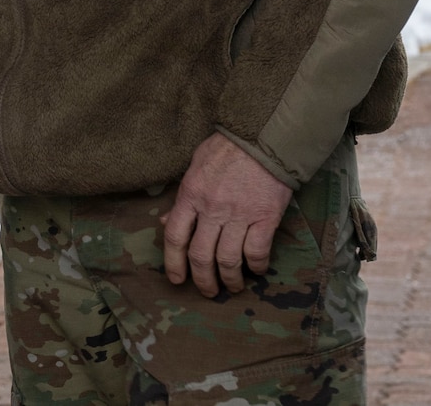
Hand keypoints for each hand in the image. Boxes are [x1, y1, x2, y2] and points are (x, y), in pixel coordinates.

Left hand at [162, 133, 291, 295]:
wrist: (263, 138)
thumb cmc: (226, 150)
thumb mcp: (195, 167)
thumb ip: (182, 197)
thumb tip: (166, 221)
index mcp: (191, 195)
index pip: (175, 236)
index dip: (173, 262)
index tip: (177, 279)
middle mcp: (212, 209)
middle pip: (201, 255)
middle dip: (202, 280)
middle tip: (207, 291)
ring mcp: (239, 214)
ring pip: (228, 260)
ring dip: (230, 279)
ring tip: (232, 287)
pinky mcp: (265, 217)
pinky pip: (257, 251)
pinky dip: (256, 266)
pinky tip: (256, 269)